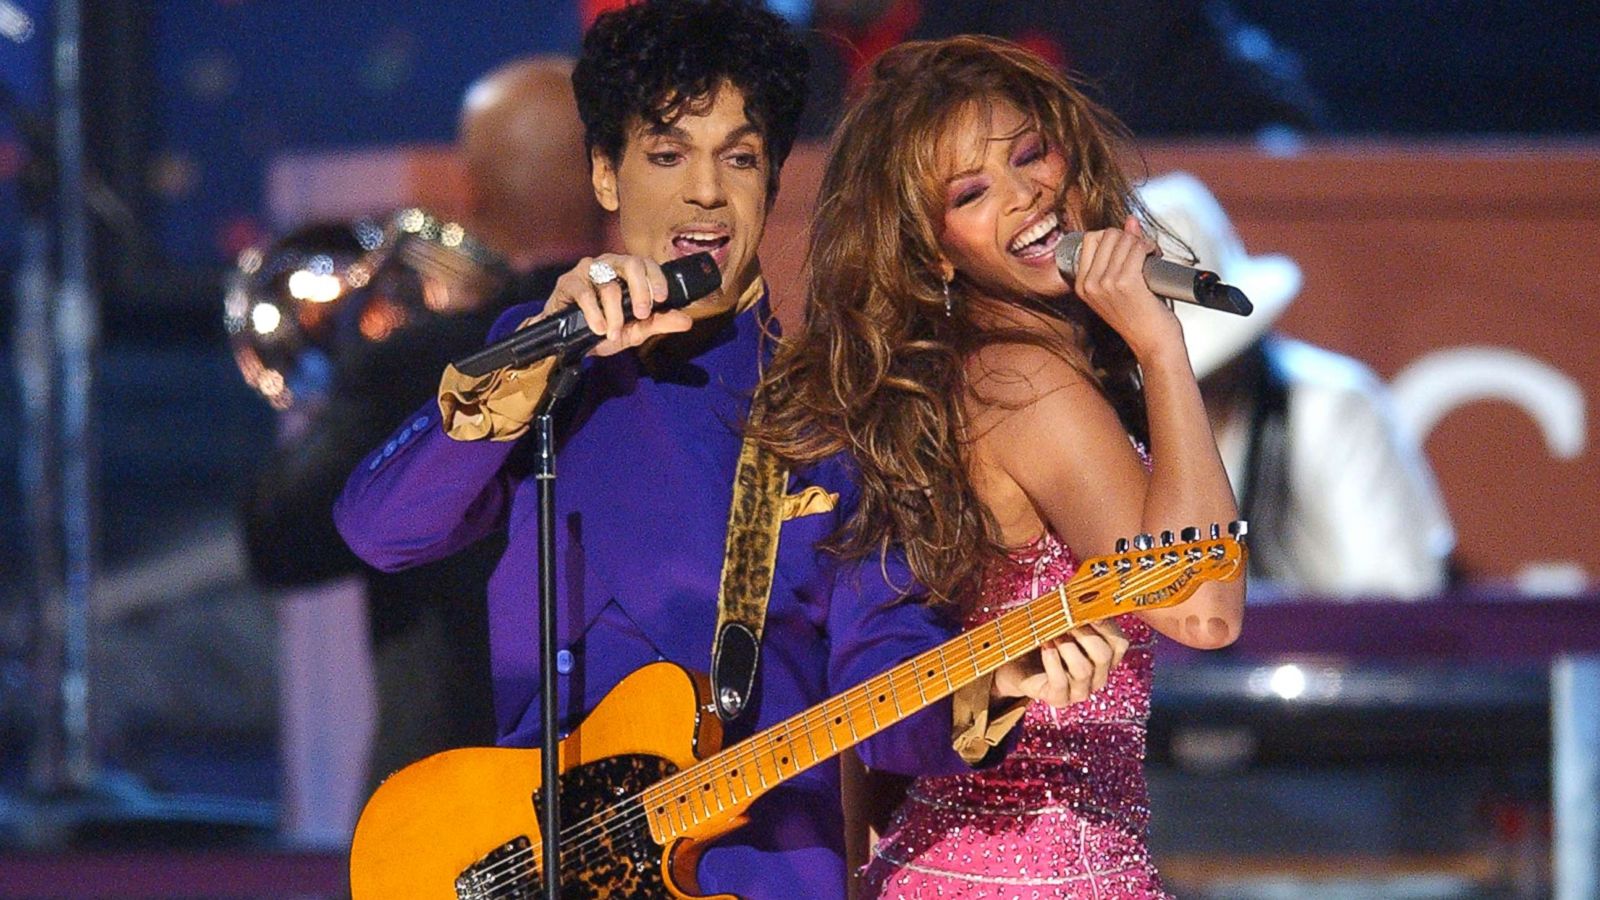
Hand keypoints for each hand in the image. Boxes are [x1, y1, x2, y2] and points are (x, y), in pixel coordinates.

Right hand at [541, 253, 693, 356]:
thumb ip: (658, 322)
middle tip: (641, 314)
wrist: (569, 342)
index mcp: (627, 272)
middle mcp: (609, 264)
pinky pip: (585, 293)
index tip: (662, 298)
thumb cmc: (603, 329)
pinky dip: (594, 313)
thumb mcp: (634, 330)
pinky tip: (598, 328)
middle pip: (630, 264)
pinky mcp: (568, 281)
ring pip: (609, 284)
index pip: (647, 264)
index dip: (656, 278)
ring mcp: (588, 270)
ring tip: (613, 333)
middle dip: (640, 290)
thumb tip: (686, 321)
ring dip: (614, 313)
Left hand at [992, 619, 1128, 708]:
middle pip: (1104, 656)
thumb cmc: (1041, 638)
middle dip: (1084, 634)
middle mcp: (1098, 676)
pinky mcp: (1059, 699)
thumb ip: (1073, 610)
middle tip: (1065, 620)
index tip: (1088, 608)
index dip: (1107, 624)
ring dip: (1066, 647)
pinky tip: (1044, 646)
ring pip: (1083, 670)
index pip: (1120, 642)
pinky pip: (1061, 681)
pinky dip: (1052, 660)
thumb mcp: (1058, 621)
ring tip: (1051, 634)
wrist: (1014, 663)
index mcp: (1105, 656)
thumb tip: (1079, 590)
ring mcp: (1079, 690)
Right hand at [1070, 216, 1181, 359]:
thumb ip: (1119, 254)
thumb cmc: (1140, 319)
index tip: (1127, 246)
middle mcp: (1090, 284)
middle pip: (1108, 235)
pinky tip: (1154, 256)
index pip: (1090, 239)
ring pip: (1125, 240)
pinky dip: (1149, 247)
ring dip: (1142, 242)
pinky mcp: (1127, 283)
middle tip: (1143, 251)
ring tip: (1150, 255)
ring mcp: (1106, 284)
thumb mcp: (1119, 286)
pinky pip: (1138, 248)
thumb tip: (1130, 221)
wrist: (1153, 345)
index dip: (1113, 236)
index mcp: (1082, 285)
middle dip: (1130, 237)